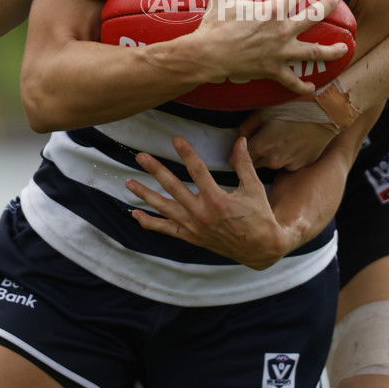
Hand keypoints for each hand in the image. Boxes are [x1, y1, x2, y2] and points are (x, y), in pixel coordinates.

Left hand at [125, 135, 295, 269]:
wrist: (260, 248)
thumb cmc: (259, 216)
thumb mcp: (254, 188)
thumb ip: (244, 164)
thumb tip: (241, 140)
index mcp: (218, 200)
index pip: (198, 171)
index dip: (186, 154)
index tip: (175, 139)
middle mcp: (202, 214)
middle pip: (173, 188)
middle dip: (156, 170)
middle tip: (141, 156)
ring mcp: (194, 227)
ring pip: (164, 209)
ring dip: (145, 195)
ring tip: (128, 182)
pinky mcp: (191, 237)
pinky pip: (166, 230)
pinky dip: (150, 223)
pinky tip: (135, 214)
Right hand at [196, 0, 349, 97]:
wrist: (208, 54)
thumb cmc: (215, 25)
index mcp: (273, 11)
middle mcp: (282, 31)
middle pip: (313, 16)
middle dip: (327, 6)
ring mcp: (280, 52)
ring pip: (314, 52)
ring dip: (331, 50)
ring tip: (343, 47)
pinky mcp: (273, 70)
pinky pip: (291, 81)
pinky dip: (302, 86)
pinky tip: (312, 87)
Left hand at [239, 112, 334, 170]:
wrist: (326, 112)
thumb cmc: (295, 106)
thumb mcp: (265, 110)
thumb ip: (248, 126)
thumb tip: (241, 136)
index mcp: (260, 146)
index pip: (235, 161)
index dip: (236, 154)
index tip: (241, 147)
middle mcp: (273, 160)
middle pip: (255, 163)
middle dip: (256, 153)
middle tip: (266, 137)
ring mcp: (288, 165)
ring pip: (273, 163)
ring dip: (273, 154)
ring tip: (284, 136)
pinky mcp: (301, 166)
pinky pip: (288, 163)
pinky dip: (289, 155)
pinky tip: (296, 141)